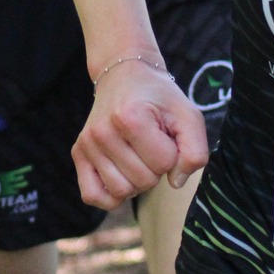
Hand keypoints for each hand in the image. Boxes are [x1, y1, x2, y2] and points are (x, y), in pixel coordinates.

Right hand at [72, 60, 209, 209]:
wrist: (124, 76)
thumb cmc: (159, 98)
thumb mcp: (188, 115)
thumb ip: (195, 150)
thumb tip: (176, 182)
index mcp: (130, 118)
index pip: (164, 164)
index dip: (172, 153)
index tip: (165, 136)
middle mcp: (103, 132)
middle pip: (143, 182)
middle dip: (155, 169)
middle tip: (151, 145)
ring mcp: (87, 143)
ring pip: (121, 192)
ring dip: (136, 181)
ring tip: (137, 156)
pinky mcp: (78, 153)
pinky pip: (92, 196)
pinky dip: (110, 196)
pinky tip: (121, 177)